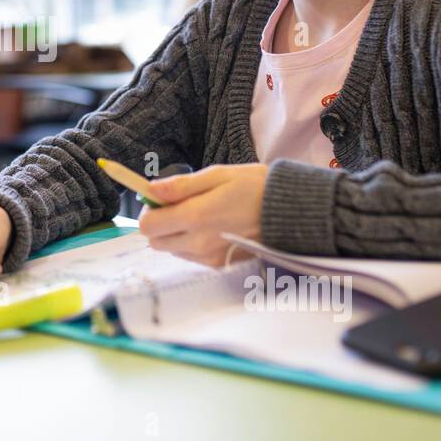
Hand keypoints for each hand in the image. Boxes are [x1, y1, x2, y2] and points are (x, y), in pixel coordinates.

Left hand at [137, 163, 267, 266]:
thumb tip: (151, 189)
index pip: (148, 226)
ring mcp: (209, 258)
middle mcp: (198, 243)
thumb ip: (181, 186)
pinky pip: (191, 257)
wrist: (292, 214)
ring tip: (202, 216)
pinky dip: (192, 244)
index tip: (160, 199)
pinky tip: (212, 229)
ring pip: (173, 250)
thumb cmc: (256, 188)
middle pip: (156, 241)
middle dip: (160, 224)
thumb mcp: (218, 175)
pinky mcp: (220, 266)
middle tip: (179, 206)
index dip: (149, 211)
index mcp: (196, 217)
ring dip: (176, 234)